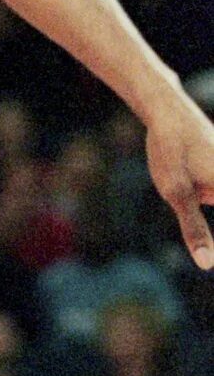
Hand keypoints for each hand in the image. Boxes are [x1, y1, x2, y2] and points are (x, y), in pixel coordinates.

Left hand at [144, 90, 213, 267]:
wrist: (167, 110)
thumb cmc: (171, 151)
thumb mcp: (177, 193)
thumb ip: (194, 229)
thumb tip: (206, 264)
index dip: (210, 240)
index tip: (209, 260)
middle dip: (203, 210)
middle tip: (190, 201)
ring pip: (213, 194)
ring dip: (205, 198)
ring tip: (184, 188)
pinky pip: (212, 191)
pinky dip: (206, 195)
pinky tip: (199, 192)